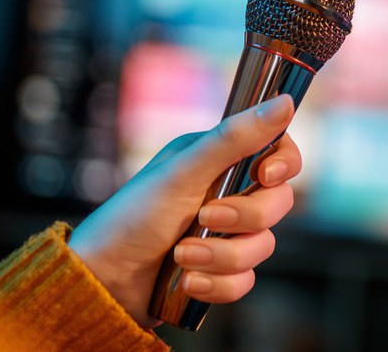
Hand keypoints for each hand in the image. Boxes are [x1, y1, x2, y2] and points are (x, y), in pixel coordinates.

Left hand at [68, 95, 301, 328]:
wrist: (102, 281)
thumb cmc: (133, 217)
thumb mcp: (184, 172)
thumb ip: (235, 138)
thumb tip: (285, 102)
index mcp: (220, 160)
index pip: (278, 153)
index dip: (284, 164)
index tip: (265, 176)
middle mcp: (227, 193)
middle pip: (277, 203)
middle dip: (242, 218)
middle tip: (204, 219)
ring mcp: (225, 234)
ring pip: (262, 247)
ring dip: (222, 258)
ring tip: (181, 257)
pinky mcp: (220, 270)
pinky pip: (245, 281)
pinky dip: (216, 285)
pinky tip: (186, 281)